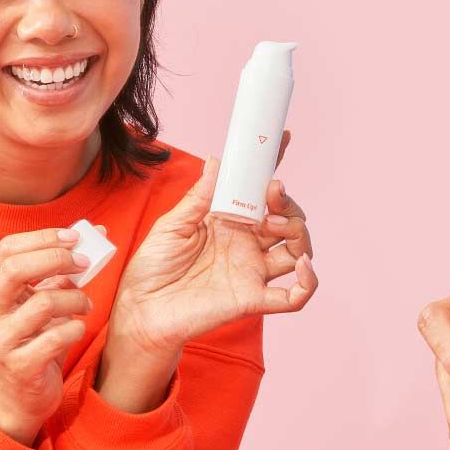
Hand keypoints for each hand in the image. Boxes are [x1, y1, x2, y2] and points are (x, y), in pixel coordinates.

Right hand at [0, 227, 94, 444]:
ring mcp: (2, 340)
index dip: (43, 237)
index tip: (75, 236)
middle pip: (15, 270)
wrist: (20, 396)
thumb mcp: (42, 301)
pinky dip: (75, 329)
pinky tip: (77, 330)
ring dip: (75, 299)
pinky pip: (55, 338)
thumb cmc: (35, 339)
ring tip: (86, 305)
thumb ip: (62, 270)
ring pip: (42, 304)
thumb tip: (96, 233)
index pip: (7, 249)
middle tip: (84, 263)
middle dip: (56, 259)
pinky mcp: (20, 365)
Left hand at [99, 130, 317, 412]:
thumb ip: (200, 197)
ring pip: (296, 250)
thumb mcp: (172, 224)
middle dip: (286, 202)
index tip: (282, 139)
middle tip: (270, 192)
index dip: (272, 166)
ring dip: (298, 232)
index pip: (258, 191)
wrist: (141, 310)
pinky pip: (293, 296)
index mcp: (228, 221)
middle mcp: (246, 244)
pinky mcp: (252, 300)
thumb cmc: (152, 268)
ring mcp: (252, 271)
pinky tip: (302, 264)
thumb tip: (217, 161)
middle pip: (286, 218)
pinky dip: (308, 281)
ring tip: (275, 223)